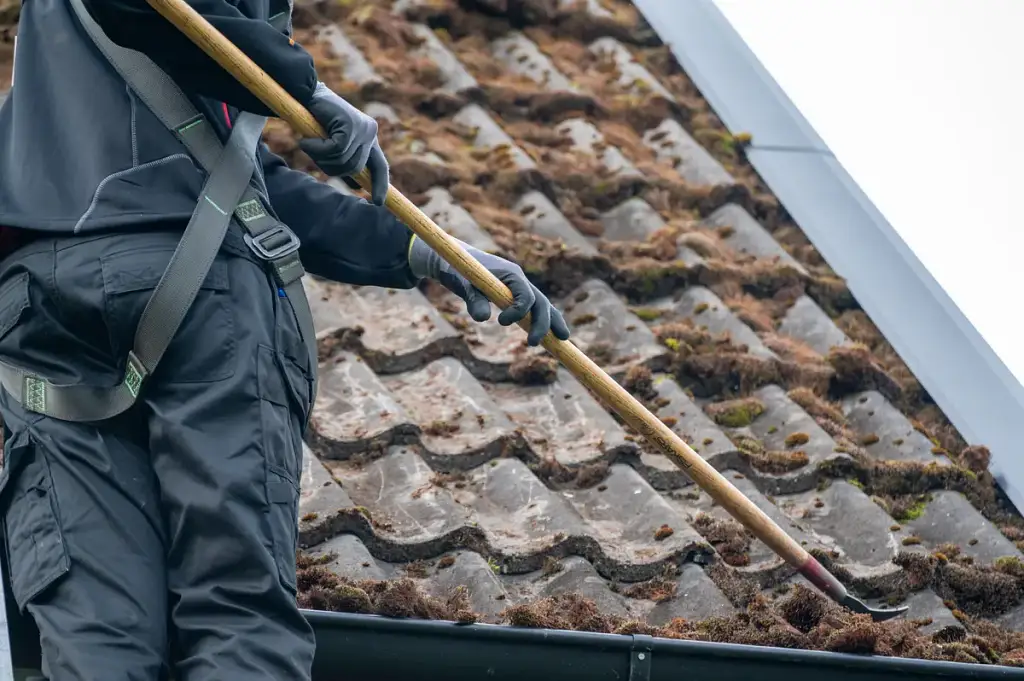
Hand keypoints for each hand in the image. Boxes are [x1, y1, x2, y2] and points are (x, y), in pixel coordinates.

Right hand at [298, 82, 389, 205]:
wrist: (304, 94)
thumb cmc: (315, 121)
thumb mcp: (333, 146)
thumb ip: (345, 161)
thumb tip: (357, 186)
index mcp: (369, 138)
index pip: (380, 166)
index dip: (380, 185)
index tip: (379, 203)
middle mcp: (370, 132)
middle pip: (355, 168)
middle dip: (333, 168)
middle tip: (315, 155)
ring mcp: (362, 128)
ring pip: (344, 161)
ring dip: (321, 157)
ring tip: (309, 143)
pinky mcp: (350, 125)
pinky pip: (334, 150)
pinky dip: (317, 149)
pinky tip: (307, 139)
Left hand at [408, 236, 570, 345]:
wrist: (457, 260)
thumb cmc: (458, 270)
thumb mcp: (462, 284)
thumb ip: (473, 300)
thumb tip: (484, 318)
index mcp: (510, 273)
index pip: (526, 295)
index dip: (519, 311)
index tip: (501, 322)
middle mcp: (520, 279)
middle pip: (541, 302)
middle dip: (543, 323)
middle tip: (533, 344)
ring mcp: (520, 286)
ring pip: (543, 304)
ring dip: (552, 322)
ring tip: (562, 339)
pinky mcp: (516, 294)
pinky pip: (535, 307)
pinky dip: (544, 319)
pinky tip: (552, 334)